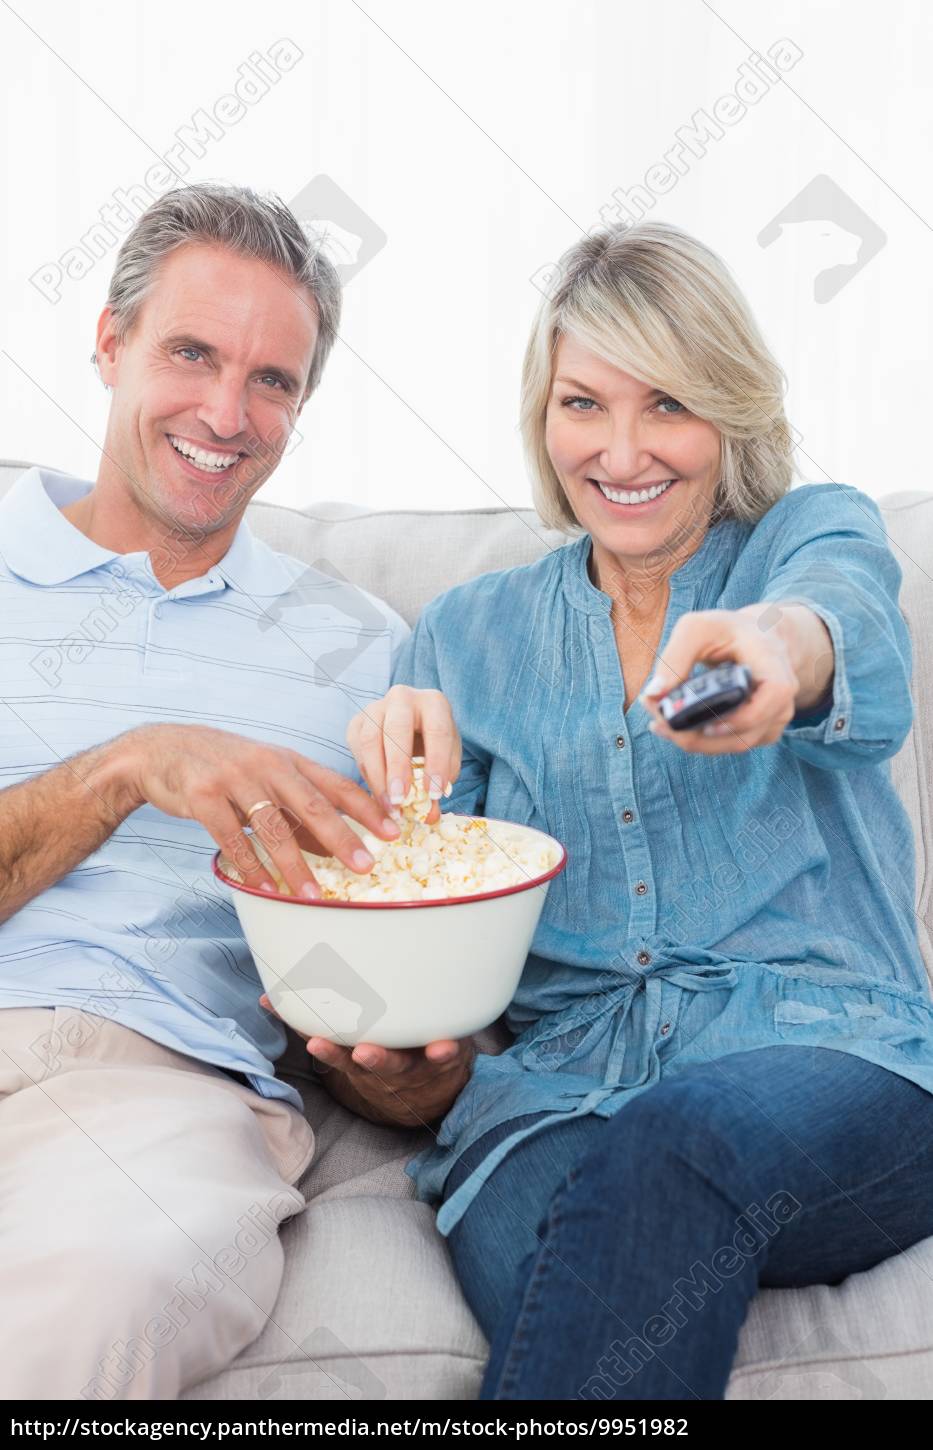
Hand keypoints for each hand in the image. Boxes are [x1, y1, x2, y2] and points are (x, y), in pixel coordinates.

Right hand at [121, 722, 400, 897]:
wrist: (161, 749)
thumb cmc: (223, 768)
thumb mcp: (265, 779)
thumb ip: (298, 811)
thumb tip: (336, 849)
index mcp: (288, 760)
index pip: (336, 784)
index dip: (367, 808)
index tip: (394, 830)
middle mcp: (267, 765)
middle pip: (312, 804)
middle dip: (342, 837)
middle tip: (366, 866)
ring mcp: (234, 778)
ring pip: (273, 827)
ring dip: (296, 866)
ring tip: (315, 896)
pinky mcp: (203, 796)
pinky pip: (232, 838)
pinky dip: (251, 867)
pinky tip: (265, 888)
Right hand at [260, 993, 474, 1127]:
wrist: (431, 1094)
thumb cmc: (383, 1055)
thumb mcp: (348, 1049)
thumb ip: (314, 1023)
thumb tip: (267, 997)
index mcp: (358, 1063)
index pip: (335, 1056)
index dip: (325, 1050)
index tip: (313, 1041)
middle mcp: (382, 1069)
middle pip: (366, 1065)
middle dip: (351, 1056)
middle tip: (338, 1048)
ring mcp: (412, 1068)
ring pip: (400, 1065)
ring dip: (388, 1059)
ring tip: (376, 1051)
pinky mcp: (443, 1062)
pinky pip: (445, 1058)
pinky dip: (445, 1051)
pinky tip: (445, 1044)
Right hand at [347, 685, 460, 824]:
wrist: (411, 728)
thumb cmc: (432, 745)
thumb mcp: (445, 762)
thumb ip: (439, 786)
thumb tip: (429, 816)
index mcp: (434, 703)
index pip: (437, 731)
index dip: (436, 763)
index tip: (434, 793)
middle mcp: (403, 697)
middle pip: (397, 729)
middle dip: (398, 767)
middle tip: (400, 799)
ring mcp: (376, 707)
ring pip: (370, 739)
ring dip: (377, 776)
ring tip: (387, 804)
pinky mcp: (357, 721)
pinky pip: (356, 747)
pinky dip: (365, 773)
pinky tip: (377, 793)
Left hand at [638, 603, 832, 753]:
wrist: (754, 638)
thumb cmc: (726, 631)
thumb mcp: (697, 628)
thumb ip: (675, 656)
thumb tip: (655, 693)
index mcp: (775, 668)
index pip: (773, 698)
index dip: (741, 717)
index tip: (704, 722)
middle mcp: (780, 700)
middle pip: (745, 735)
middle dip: (697, 735)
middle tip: (659, 722)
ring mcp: (773, 720)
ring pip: (735, 745)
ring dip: (694, 741)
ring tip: (660, 723)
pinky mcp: (759, 731)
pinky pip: (731, 744)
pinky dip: (702, 741)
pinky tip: (676, 726)